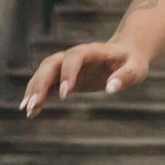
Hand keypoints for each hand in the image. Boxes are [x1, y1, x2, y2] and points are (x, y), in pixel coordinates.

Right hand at [21, 38, 152, 116]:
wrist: (126, 54)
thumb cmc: (133, 61)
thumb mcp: (137, 68)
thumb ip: (126, 76)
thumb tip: (112, 88)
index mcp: (92, 51)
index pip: (74, 57)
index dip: (68, 73)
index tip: (66, 94)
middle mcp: (74, 56)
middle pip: (51, 64)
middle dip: (40, 82)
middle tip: (33, 103)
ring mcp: (67, 66)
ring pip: (43, 74)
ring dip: (34, 90)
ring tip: (27, 110)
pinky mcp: (65, 78)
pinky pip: (47, 86)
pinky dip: (38, 97)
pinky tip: (32, 113)